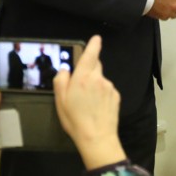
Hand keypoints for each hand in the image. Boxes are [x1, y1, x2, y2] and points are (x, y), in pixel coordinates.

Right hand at [54, 35, 126, 168]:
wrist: (97, 137)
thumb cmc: (75, 120)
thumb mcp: (60, 101)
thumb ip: (61, 81)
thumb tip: (65, 70)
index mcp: (82, 77)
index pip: (91, 54)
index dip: (94, 44)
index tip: (96, 38)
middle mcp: (98, 78)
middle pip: (95, 66)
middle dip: (88, 70)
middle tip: (80, 86)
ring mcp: (109, 86)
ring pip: (100, 79)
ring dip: (94, 84)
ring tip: (87, 102)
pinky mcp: (116, 95)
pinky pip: (107, 89)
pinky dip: (102, 93)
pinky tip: (96, 107)